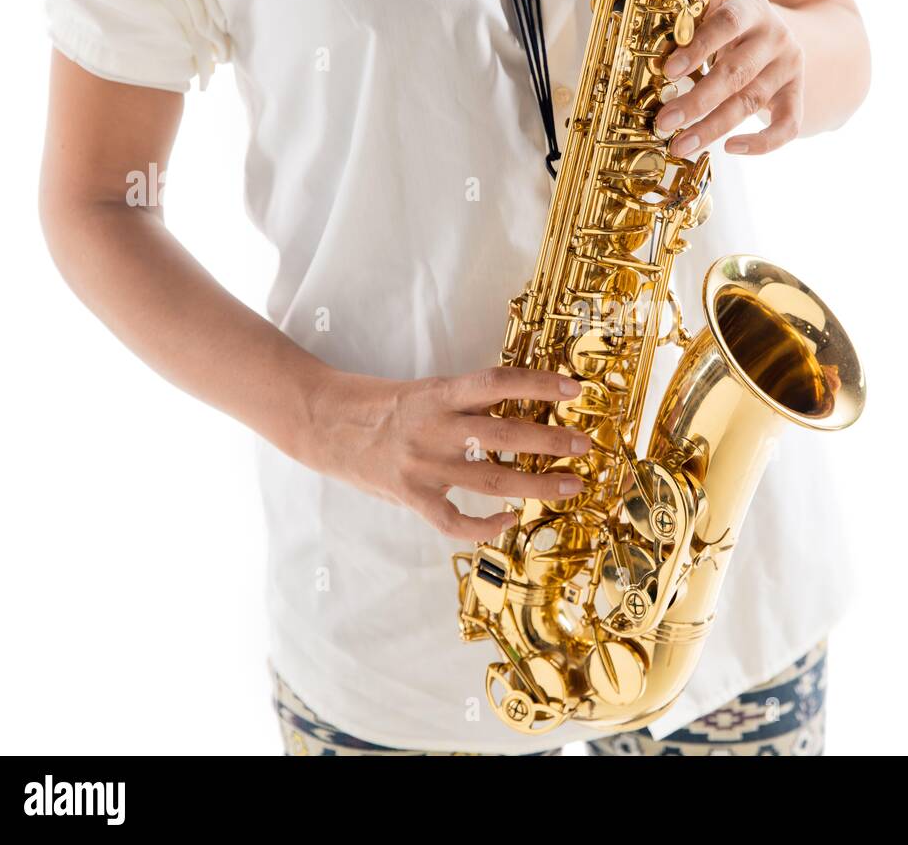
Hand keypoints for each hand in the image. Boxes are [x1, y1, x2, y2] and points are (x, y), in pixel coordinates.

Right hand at [303, 367, 588, 540]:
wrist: (323, 424)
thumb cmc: (379, 406)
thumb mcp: (424, 392)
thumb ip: (464, 403)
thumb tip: (518, 408)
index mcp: (439, 394)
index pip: (497, 382)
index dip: (538, 384)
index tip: (574, 389)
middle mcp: (435, 428)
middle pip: (505, 434)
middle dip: (551, 441)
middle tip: (584, 445)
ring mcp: (423, 466)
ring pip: (492, 480)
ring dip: (537, 484)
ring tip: (571, 484)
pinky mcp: (411, 496)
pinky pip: (454, 521)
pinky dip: (486, 526)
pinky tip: (510, 521)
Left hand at [656, 0, 804, 157]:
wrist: (777, 31)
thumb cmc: (730, 26)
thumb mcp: (713, 13)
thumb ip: (689, 27)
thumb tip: (650, 55)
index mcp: (751, 7)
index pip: (727, 24)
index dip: (698, 48)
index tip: (669, 72)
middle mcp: (775, 36)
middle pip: (736, 73)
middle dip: (697, 101)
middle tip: (665, 123)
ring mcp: (789, 67)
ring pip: (751, 102)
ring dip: (713, 128)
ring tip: (681, 145)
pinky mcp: (796, 94)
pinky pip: (788, 125)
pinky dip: (762, 143)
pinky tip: (729, 149)